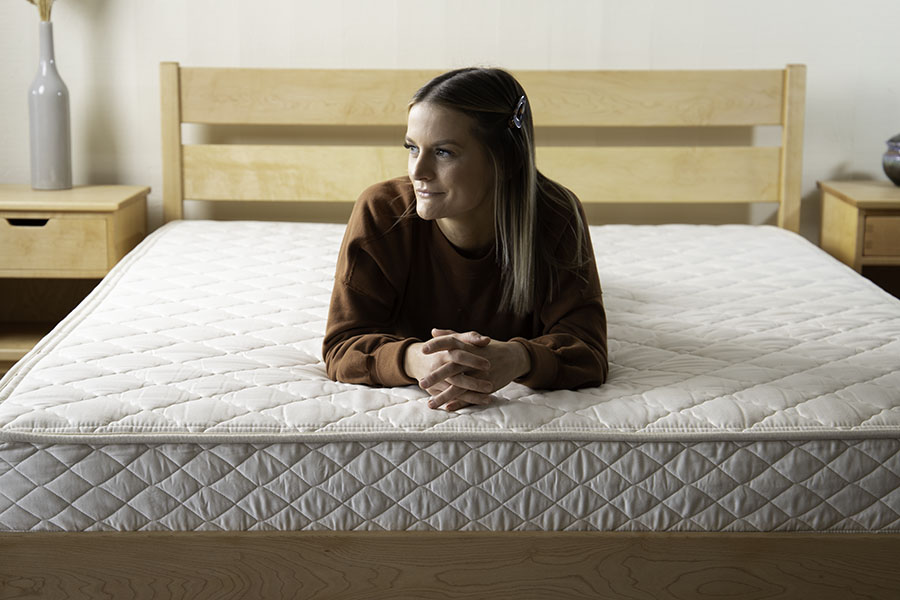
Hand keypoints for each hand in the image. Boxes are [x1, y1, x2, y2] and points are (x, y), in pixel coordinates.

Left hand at [405, 328, 530, 411]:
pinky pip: (471, 396)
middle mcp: (473, 360)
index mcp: (468, 346)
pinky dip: (460, 403)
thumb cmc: (488, 348)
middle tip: (421, 383)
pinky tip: (447, 408)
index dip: (437, 345)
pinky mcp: (487, 386)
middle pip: (452, 367)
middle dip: (436, 376)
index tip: (422, 349)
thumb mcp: (471, 340)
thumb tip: (433, 331)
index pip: (450, 342)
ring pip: (460, 387)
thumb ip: (451, 335)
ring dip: (444, 396)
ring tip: (430, 404)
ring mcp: (480, 375)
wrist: (513, 358)